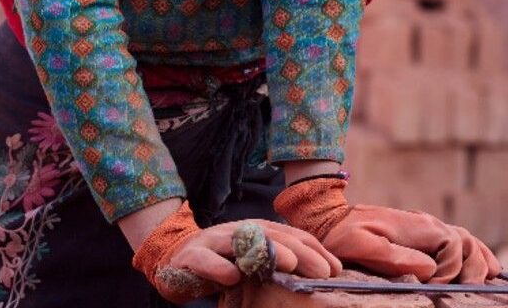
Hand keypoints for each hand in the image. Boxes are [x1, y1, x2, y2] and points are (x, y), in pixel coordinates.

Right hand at [132, 202, 338, 303]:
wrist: (172, 258)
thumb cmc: (221, 262)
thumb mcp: (254, 260)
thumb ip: (280, 262)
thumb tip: (325, 270)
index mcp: (255, 230)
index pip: (290, 235)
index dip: (314, 249)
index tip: (336, 269)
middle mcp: (237, 231)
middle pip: (272, 236)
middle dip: (300, 252)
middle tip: (323, 271)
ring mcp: (213, 242)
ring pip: (242, 242)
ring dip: (266, 252)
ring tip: (289, 264)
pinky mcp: (191, 257)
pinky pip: (205, 260)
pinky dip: (218, 267)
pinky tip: (232, 276)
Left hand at [275, 178, 501, 282]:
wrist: (329, 221)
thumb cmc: (342, 235)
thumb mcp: (361, 244)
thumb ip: (394, 256)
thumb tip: (429, 267)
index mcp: (417, 226)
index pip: (454, 245)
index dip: (452, 267)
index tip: (435, 283)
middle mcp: (427, 224)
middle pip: (467, 243)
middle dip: (473, 267)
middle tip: (466, 289)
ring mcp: (426, 229)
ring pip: (467, 242)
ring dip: (479, 260)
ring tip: (485, 280)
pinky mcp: (423, 236)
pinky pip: (457, 242)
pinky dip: (476, 253)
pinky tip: (487, 268)